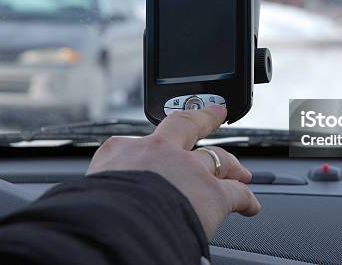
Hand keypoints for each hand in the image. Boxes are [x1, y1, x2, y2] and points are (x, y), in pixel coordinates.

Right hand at [86, 104, 260, 237]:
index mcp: (119, 153)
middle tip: (214, 114)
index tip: (154, 146)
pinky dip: (246, 199)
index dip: (147, 149)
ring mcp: (187, 168)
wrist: (112, 227)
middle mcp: (157, 152)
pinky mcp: (211, 193)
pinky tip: (251, 205)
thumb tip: (102, 204)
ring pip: (216, 157)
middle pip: (185, 126)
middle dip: (202, 118)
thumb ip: (106, 188)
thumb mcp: (90, 194)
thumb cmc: (92, 216)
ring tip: (239, 169)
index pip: (134, 146)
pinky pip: (236, 193)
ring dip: (230, 163)